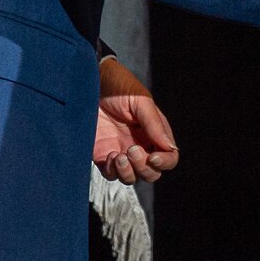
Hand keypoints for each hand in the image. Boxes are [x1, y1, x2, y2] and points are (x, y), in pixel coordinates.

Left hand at [95, 55, 177, 184]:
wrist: (89, 82)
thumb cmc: (117, 86)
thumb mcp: (140, 100)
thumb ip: (154, 124)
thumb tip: (170, 148)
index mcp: (154, 132)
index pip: (169, 156)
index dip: (165, 161)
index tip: (152, 157)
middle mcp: (141, 145)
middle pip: (152, 173)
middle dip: (144, 168)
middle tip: (133, 150)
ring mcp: (121, 152)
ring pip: (132, 178)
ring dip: (128, 172)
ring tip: (119, 155)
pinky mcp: (102, 155)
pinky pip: (111, 175)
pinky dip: (113, 171)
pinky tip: (110, 155)